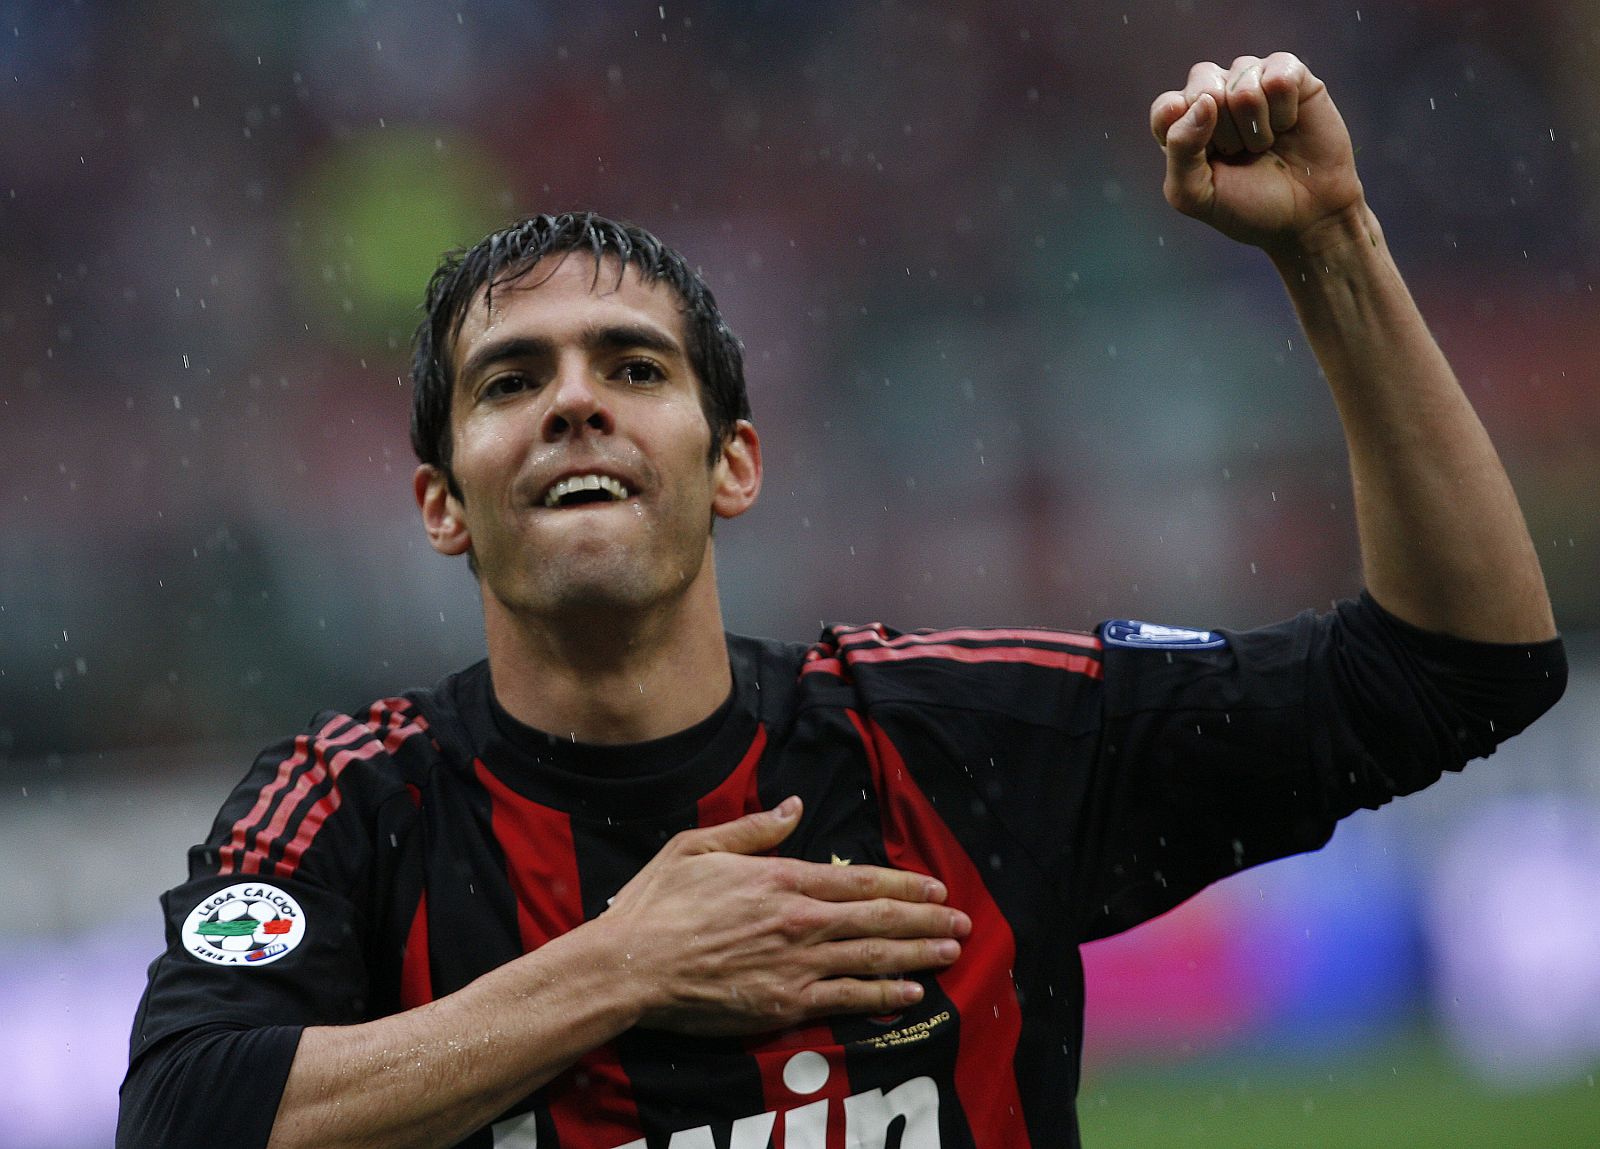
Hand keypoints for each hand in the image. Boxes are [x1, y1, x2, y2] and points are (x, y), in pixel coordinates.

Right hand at [602, 797, 970, 1035]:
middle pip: (878, 919)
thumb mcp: (699, 845)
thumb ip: (754, 828)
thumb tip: (793, 804)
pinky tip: (910, 995)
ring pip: (872, 958)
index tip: (935, 886)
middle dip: (926, 919)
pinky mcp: (784, 1004)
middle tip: (962, 922)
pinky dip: (883, 996)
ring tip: (951, 952)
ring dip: (918, 955)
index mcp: (781, 879)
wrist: (633, 965)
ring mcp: (795, 965)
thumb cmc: (660, 903)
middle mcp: (798, 920)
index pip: (859, 881)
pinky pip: (846, 999)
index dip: (903, 885)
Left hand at [1151, 53, 1364, 255]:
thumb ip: (1180, 151)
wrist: (1308, 216)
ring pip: (1243, 80)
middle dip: (1224, 130)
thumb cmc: (1249, 207)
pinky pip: (1279, 75)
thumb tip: (1204, 100)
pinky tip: (1288, 125)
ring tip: (1265, 144)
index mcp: (1184, 127)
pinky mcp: (1289, 75)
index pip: (1166, 107)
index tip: (1208, 157)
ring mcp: (1252, 81)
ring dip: (1257, 125)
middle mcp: (1215, 98)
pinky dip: (1284, 109)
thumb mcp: (1197, 195)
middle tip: (1240, 154)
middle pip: (1203, 85)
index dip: (1186, 131)